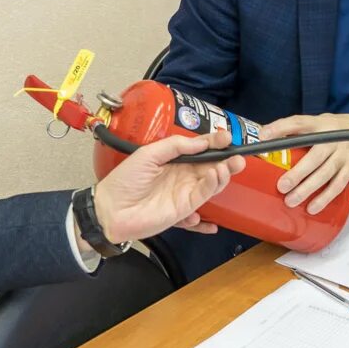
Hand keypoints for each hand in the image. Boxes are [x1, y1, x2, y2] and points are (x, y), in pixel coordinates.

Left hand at [93, 131, 244, 242]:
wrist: (110, 209)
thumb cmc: (124, 180)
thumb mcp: (148, 154)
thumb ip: (175, 146)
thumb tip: (200, 142)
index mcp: (174, 160)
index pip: (201, 150)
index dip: (214, 144)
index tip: (226, 137)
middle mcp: (183, 176)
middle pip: (212, 167)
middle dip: (227, 161)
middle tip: (237, 156)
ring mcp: (184, 194)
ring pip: (211, 184)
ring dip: (222, 177)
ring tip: (227, 168)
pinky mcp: (182, 210)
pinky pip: (202, 204)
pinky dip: (209, 202)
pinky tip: (214, 194)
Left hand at [261, 113, 348, 214]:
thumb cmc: (337, 130)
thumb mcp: (320, 123)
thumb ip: (299, 131)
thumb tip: (269, 139)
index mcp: (320, 124)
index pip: (299, 123)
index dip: (281, 128)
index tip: (264, 136)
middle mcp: (332, 139)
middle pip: (314, 157)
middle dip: (297, 173)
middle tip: (282, 186)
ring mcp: (343, 155)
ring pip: (324, 174)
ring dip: (307, 189)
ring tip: (291, 200)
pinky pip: (336, 186)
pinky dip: (324, 198)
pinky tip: (312, 207)